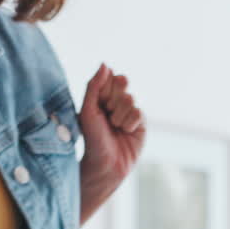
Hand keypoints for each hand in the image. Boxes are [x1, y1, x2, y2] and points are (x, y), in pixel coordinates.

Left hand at [78, 64, 144, 209]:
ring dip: (119, 115)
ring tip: (114, 128)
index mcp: (102, 97)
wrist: (104, 164)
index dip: (106, 89)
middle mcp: (116, 102)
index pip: (110, 78)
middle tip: (107, 115)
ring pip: (131, 99)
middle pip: (123, 85)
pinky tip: (125, 132)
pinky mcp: (141, 124)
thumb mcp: (88, 110)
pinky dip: (130, 123)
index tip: (100, 103)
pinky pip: (139, 112)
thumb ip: (94, 86)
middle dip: (113, 101)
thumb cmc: (92, 138)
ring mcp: (129, 112)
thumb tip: (105, 64)